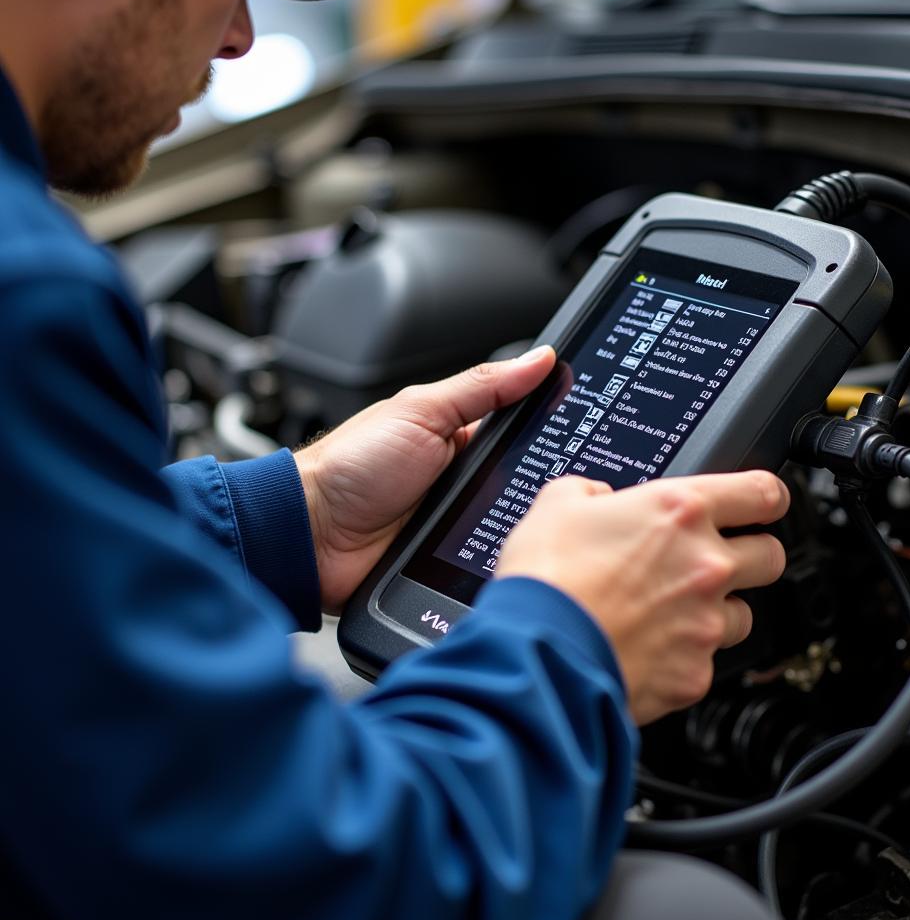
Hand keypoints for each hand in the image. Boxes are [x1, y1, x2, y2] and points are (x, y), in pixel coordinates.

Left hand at [294, 347, 555, 610]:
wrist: (310, 533)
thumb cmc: (352, 465)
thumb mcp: (422, 412)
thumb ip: (482, 387)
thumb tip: (538, 357)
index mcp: (461, 437)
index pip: (523, 432)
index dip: (553, 429)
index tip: (589, 429)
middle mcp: (465, 479)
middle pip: (526, 482)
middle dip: (544, 485)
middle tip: (571, 483)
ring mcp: (459, 522)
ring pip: (514, 523)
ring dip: (524, 524)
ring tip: (543, 522)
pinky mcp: (451, 563)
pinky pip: (489, 560)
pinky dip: (502, 557)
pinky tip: (518, 553)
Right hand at [496, 471, 788, 725]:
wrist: (537, 653)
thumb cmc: (547, 579)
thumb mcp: (556, 504)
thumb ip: (589, 491)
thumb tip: (597, 498)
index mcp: (681, 512)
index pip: (764, 493)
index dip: (766, 497)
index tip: (759, 504)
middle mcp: (707, 565)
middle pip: (771, 556)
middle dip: (749, 556)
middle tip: (710, 561)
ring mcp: (706, 623)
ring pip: (744, 615)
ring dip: (716, 611)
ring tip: (669, 614)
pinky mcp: (695, 675)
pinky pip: (705, 663)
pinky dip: (682, 658)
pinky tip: (646, 651)